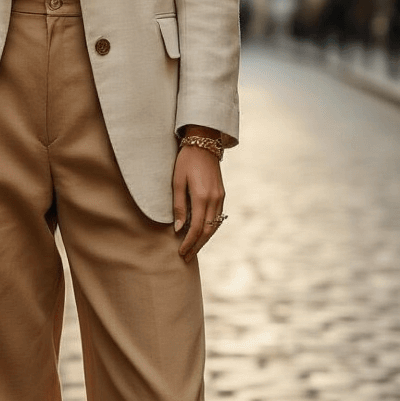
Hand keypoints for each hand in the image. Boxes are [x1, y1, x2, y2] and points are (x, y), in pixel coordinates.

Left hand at [173, 146, 225, 263]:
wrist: (204, 143)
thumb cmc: (186, 161)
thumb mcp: (177, 182)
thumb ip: (179, 206)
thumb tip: (179, 229)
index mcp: (202, 197)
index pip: (196, 228)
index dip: (189, 243)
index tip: (181, 253)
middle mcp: (215, 199)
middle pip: (208, 231)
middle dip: (197, 246)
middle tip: (187, 257)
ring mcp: (220, 197)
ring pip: (215, 225)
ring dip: (205, 239)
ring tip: (194, 249)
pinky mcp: (222, 194)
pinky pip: (218, 217)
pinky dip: (210, 228)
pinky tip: (202, 234)